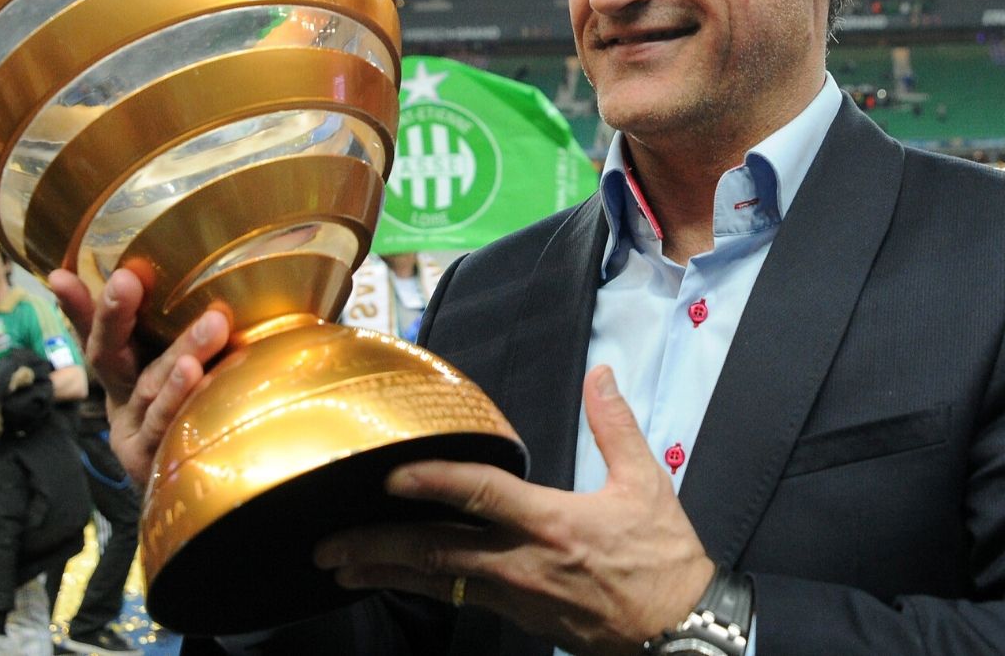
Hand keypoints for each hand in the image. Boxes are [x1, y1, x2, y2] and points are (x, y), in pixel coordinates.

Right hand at [48, 267, 229, 483]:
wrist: (176, 477)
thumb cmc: (171, 407)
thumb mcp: (160, 363)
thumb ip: (152, 327)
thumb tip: (132, 277)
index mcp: (118, 367)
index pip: (94, 329)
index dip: (76, 304)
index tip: (60, 276)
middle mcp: (118, 394)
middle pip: (109, 354)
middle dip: (113, 316)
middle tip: (125, 281)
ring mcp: (132, 427)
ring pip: (151, 387)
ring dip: (179, 353)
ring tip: (210, 325)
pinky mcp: (150, 456)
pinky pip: (165, 424)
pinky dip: (180, 398)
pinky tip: (199, 374)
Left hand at [315, 366, 712, 655]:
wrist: (677, 631)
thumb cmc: (662, 558)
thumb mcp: (646, 483)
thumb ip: (615, 426)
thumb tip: (600, 374)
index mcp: (550, 522)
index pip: (479, 496)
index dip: (432, 483)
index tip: (391, 477)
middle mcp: (522, 562)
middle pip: (435, 551)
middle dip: (376, 548)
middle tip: (326, 545)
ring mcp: (515, 596)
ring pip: (437, 581)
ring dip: (385, 573)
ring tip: (339, 567)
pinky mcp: (517, 617)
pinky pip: (458, 597)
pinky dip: (420, 586)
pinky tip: (396, 580)